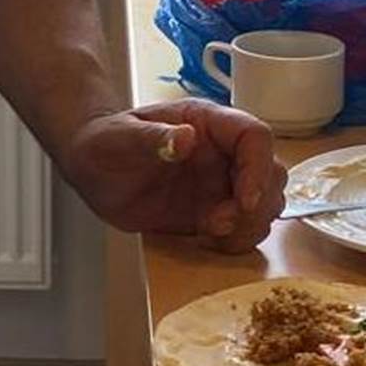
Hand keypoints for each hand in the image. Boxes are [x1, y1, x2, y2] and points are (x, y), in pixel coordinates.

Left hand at [66, 100, 286, 250]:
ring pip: (266, 203)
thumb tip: (185, 139)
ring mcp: (222, 183)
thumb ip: (152, 138)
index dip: (257, 168)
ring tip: (212, 231)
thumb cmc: (105, 142)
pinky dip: (239, 240)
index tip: (244, 200)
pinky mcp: (214, 211)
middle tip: (220, 222)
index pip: (255, 137)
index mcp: (208, 123)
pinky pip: (245, 228)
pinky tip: (211, 242)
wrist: (93, 170)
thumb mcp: (120, 138)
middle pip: (271, 172)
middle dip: (256, 203)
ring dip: (250, 224)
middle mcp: (224, 152)